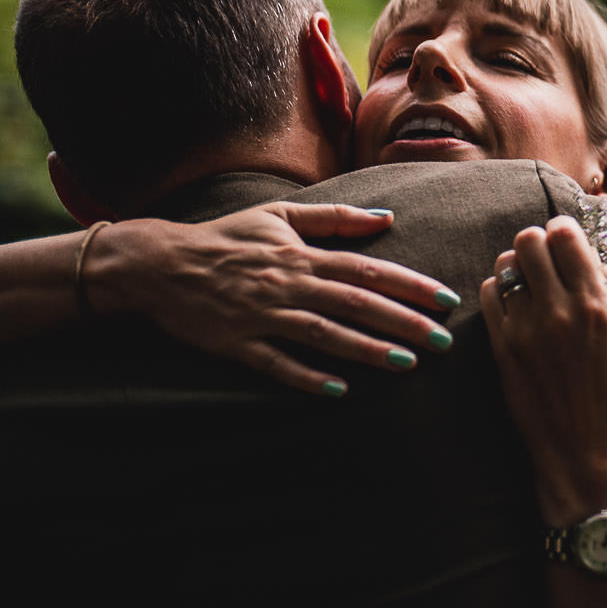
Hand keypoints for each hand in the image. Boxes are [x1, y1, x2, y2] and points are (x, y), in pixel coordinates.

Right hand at [83, 204, 457, 396]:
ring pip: (322, 334)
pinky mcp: (235, 343)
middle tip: (442, 340)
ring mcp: (262, 315)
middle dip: (402, 321)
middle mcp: (288, 284)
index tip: (446, 298)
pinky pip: (274, 364)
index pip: (368, 269)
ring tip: (405, 364)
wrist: (160, 264)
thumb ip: (333, 219)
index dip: (410, 284)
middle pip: (355, 303)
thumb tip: (385, 217)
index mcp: (302, 256)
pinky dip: (305, 376)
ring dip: (365, 350)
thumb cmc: (226, 238)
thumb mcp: (279, 217)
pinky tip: (337, 390)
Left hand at [481, 216, 606, 524]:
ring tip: (529, 281)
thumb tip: (594, 258)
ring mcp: (525, 329)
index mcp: (596, 305)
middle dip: (538, 242)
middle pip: (529, 241)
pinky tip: (514, 303)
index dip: (563, 229)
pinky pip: (488, 295)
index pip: (566, 236)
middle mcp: (558, 311)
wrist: (582, 450)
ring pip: (504, 265)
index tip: (565, 237)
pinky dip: (499, 289)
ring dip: (517, 265)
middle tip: (546, 258)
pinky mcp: (502, 348)